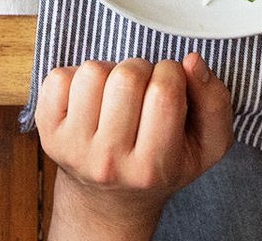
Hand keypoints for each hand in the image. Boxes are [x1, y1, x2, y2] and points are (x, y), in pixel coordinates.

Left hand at [37, 55, 231, 239]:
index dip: (171, 74)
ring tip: (116, 96)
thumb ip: (214, 102)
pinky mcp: (47, 132)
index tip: (170, 86)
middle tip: (142, 93)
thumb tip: (191, 61)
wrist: (110, 200)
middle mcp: (108, 163)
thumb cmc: (161, 165)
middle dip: (141, 70)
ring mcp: (73, 148)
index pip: (165, 92)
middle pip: (127, 76)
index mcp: (151, 168)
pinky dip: (76, 78)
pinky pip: (58, 76)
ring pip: (93, 71)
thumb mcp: (206, 145)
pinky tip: (90, 100)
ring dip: (109, 73)